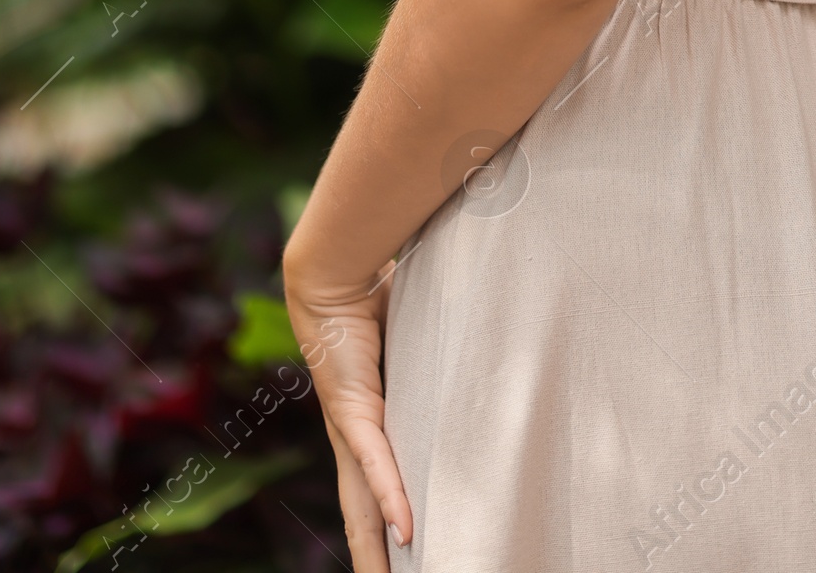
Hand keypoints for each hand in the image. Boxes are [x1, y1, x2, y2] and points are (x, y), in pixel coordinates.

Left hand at [284, 255, 413, 569]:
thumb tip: (484, 337)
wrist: (331, 271)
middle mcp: (353, 437)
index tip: (404, 553)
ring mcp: (350, 428)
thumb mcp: (415, 337)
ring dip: (377, 549)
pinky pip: (376, 463)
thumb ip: (438, 351)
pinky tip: (406, 532)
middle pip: (363, 513)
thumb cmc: (372, 293)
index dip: (385, 523)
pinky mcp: (353, 409)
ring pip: (363, 505)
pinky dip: (392, 498)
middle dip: (375, 556)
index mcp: (364, 424)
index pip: (374, 487)